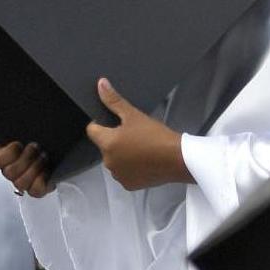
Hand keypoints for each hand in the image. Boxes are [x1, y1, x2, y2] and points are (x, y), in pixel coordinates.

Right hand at [0, 136, 54, 198]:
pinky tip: (47, 170)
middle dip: (25, 158)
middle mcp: (12, 169)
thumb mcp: (13, 126)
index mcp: (4, 156)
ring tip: (44, 157)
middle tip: (35, 147)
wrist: (56, 138)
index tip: (19, 143)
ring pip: (20, 184)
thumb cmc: (33, 133)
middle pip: (9, 173)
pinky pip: (35, 191)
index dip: (8, 153)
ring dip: (34, 168)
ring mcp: (24, 180)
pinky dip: (41, 181)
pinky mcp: (38, 187)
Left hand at [87, 77, 190, 191]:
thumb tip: (101, 84)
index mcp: (107, 143)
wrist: (178, 159)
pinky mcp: (128, 185)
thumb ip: (114, 101)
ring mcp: (118, 175)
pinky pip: (123, 173)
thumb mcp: (134, 115)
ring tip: (141, 147)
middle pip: (104, 146)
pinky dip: (130, 167)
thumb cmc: (156, 136)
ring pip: (114, 160)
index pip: (92, 130)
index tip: (115, 123)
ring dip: (122, 154)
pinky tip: (144, 160)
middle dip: (114, 139)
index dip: (101, 124)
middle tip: (133, 134)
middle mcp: (108, 161)